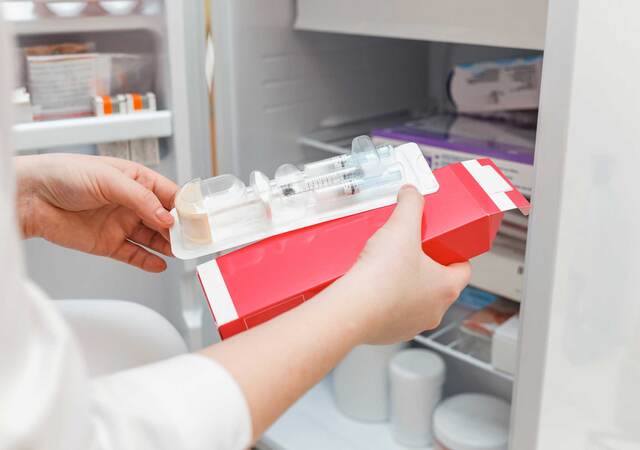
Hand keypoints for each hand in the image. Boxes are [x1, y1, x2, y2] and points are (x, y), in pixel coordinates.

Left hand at [15, 154, 177, 271]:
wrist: (29, 197)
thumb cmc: (62, 174)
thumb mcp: (108, 178)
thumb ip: (140, 199)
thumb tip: (165, 217)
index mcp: (135, 180)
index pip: (169, 195)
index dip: (185, 207)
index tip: (198, 218)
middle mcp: (131, 203)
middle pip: (165, 219)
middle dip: (180, 230)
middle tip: (193, 240)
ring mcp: (120, 224)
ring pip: (153, 239)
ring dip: (168, 246)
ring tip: (181, 252)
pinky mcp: (108, 244)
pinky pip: (134, 254)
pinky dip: (148, 261)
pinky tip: (160, 264)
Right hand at [340, 185, 470, 343]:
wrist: (351, 309)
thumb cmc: (382, 277)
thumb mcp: (401, 227)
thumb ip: (410, 205)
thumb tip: (411, 193)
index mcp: (446, 288)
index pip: (463, 270)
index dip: (453, 254)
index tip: (440, 246)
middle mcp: (434, 311)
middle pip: (437, 284)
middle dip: (423, 267)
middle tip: (407, 251)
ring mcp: (411, 325)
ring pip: (414, 301)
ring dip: (404, 286)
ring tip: (385, 268)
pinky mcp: (388, 333)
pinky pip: (390, 314)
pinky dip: (383, 302)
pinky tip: (369, 287)